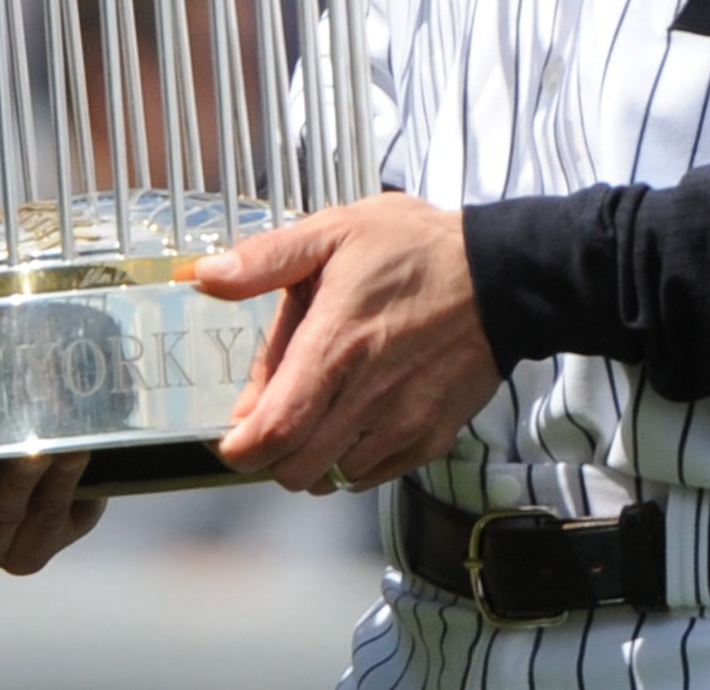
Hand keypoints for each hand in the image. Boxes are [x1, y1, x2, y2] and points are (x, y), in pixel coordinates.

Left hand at [190, 193, 503, 493]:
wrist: (504, 276)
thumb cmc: (417, 250)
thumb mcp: (337, 232)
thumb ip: (266, 260)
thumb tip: (205, 278)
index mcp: (335, 347)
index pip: (271, 433)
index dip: (239, 448)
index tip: (232, 434)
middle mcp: (367, 397)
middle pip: (294, 469)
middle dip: (271, 452)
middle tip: (277, 414)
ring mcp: (402, 424)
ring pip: (331, 478)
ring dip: (313, 456)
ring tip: (323, 409)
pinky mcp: (430, 438)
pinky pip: (370, 476)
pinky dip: (352, 459)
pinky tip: (358, 416)